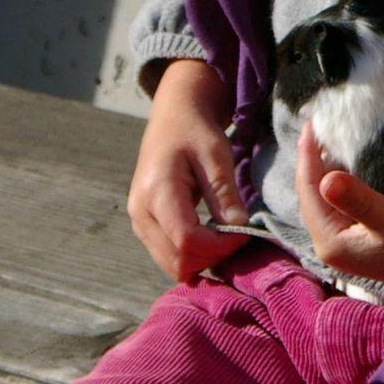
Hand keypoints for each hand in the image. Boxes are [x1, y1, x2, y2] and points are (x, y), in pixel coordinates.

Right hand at [127, 58, 249, 282]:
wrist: (172, 120)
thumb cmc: (196, 133)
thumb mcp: (217, 156)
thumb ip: (225, 194)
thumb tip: (239, 228)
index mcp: (157, 192)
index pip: (187, 241)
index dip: (220, 246)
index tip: (245, 233)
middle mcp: (140, 212)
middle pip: (176, 260)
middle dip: (212, 257)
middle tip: (239, 238)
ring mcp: (138, 221)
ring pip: (170, 263)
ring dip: (202, 259)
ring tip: (226, 237)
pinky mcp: (143, 224)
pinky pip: (167, 254)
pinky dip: (191, 254)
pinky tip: (211, 236)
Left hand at [294, 123, 383, 289]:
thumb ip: (358, 199)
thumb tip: (326, 180)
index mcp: (331, 243)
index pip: (308, 192)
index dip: (307, 157)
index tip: (310, 124)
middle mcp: (333, 247)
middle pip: (311, 197)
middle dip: (311, 163)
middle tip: (315, 128)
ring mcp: (348, 245)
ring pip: (324, 201)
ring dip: (323, 172)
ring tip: (325, 143)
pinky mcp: (363, 240)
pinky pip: (338, 205)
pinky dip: (337, 184)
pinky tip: (344, 169)